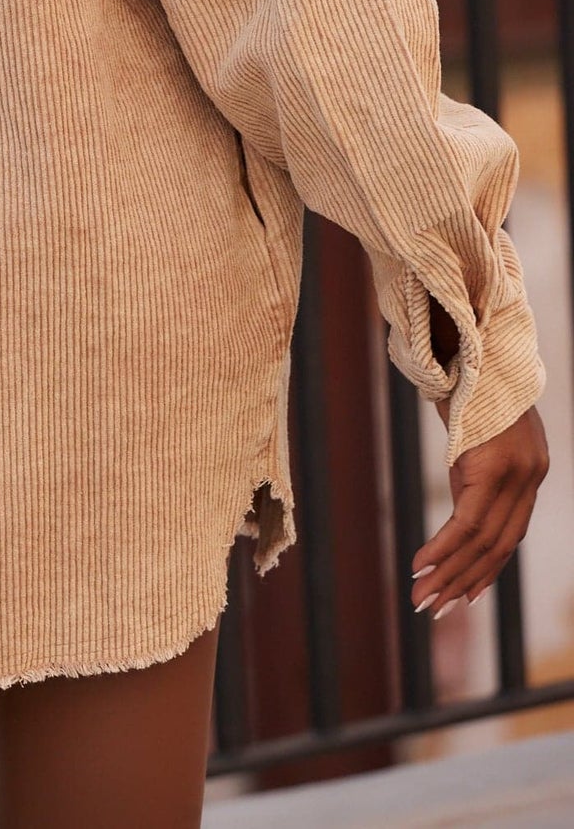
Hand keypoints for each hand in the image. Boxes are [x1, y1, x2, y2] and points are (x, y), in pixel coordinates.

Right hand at [411, 404, 549, 617]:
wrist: (468, 343)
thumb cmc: (467, 384)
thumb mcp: (474, 435)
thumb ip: (475, 474)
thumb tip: (462, 511)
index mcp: (531, 471)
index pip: (511, 534)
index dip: (487, 569)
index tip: (464, 595)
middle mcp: (530, 477)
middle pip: (499, 547)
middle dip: (464, 583)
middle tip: (432, 609)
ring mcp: (515, 475)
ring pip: (482, 542)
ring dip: (449, 574)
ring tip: (421, 598)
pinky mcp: (491, 469)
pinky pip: (466, 522)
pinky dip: (442, 548)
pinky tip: (421, 566)